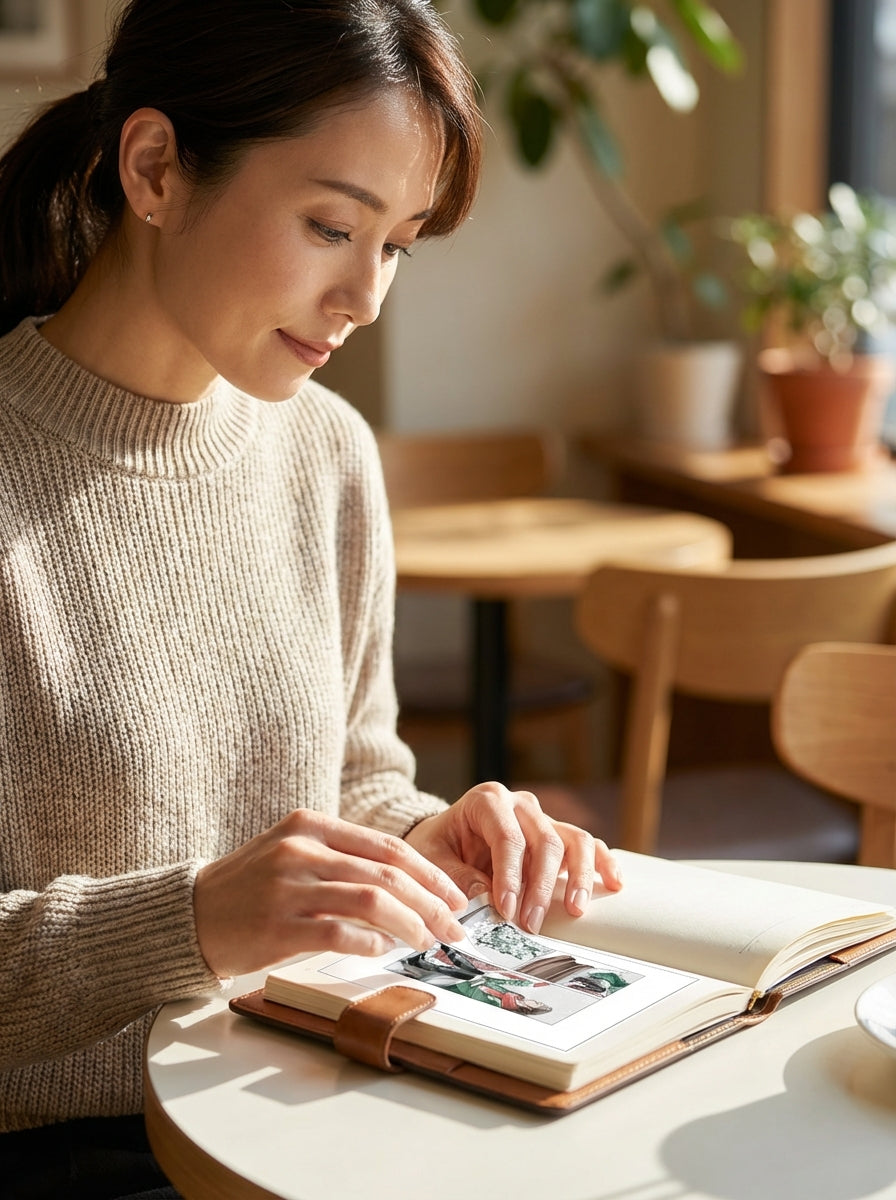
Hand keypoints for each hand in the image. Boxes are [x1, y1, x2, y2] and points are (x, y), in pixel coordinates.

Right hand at [193, 810, 467, 976]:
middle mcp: (302, 850)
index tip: (455, 895)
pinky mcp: (277, 926)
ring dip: (411, 924)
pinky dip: (371, 943)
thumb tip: (407, 885)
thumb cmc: (249, 887)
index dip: (429, 873)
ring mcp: (288, 887)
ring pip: (372, 901)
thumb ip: (341, 858)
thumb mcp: (292, 853)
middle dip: (431, 903)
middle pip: (388, 874)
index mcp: (310, 825)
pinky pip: (340, 934)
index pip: (388, 847)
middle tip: (454, 927)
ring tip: (428, 942)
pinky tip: (384, 951)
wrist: (188, 914)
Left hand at [403, 781, 620, 934]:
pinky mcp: (557, 835)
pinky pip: (587, 845)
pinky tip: (613, 883)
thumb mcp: (432, 859)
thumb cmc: (438, 846)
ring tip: (574, 909)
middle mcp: (520, 805)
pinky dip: (602, 862)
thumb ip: (456, 876)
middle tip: (530, 924)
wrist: (444, 838)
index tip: (507, 911)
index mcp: (487, 801)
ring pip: (573, 840)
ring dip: (577, 876)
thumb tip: (487, 899)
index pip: (508, 837)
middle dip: (539, 887)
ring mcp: (542, 818)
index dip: (510, 876)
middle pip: (544, 841)